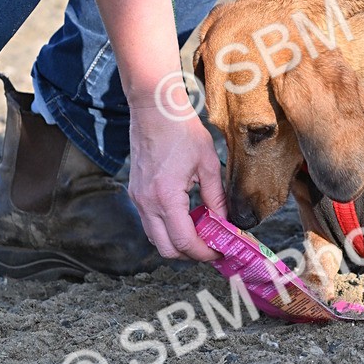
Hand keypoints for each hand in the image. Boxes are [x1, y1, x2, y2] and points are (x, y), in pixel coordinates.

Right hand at [128, 105, 225, 260]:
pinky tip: (186, 215)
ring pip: (155, 238)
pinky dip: (167, 227)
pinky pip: (150, 222)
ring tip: (201, 231)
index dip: (205, 253)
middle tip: (212, 246)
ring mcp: (138, 198)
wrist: (155, 109)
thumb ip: (216, 198)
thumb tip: (227, 221)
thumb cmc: (182, 131)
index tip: (221, 251)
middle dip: (190, 254)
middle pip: (166, 249)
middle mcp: (147, 203)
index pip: (185, 243)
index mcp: (166, 198)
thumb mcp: (207, 164)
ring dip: (177, 241)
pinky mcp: (136, 192)